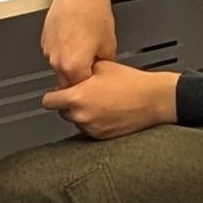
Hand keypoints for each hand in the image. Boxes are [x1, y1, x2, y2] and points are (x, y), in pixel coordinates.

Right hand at [42, 0, 118, 86]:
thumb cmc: (94, 14)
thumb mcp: (109, 45)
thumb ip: (104, 65)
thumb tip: (103, 71)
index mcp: (72, 66)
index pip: (78, 89)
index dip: (89, 87)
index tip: (95, 84)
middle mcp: (56, 60)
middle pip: (66, 81)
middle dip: (78, 79)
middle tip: (92, 69)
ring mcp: (48, 50)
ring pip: (58, 68)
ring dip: (70, 65)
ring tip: (84, 50)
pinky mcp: (44, 40)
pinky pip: (54, 54)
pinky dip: (63, 53)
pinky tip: (75, 41)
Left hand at [42, 60, 178, 140]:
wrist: (154, 99)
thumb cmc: (133, 83)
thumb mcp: (104, 65)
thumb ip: (82, 70)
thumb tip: (72, 72)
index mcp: (77, 97)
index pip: (48, 101)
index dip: (55, 94)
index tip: (61, 91)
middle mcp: (81, 115)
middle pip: (62, 111)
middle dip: (71, 103)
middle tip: (88, 94)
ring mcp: (91, 128)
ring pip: (77, 121)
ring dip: (83, 113)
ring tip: (102, 102)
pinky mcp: (101, 136)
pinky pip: (90, 129)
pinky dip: (96, 122)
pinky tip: (109, 111)